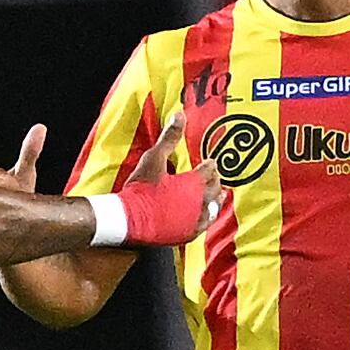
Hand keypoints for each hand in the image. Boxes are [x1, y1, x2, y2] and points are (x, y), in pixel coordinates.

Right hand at [104, 113, 223, 244]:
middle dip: (215, 182)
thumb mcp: (153, 158)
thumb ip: (169, 137)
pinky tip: (205, 218)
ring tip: (220, 197)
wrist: (129, 219)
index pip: (209, 170)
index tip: (209, 163)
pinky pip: (203, 226)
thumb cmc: (141, 188)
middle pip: (215, 189)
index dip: (209, 165)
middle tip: (215, 178)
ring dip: (216, 201)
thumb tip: (180, 115)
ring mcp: (194, 220)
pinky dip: (207, 219)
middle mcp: (199, 202)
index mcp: (194, 182)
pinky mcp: (187, 234)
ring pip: (213, 209)